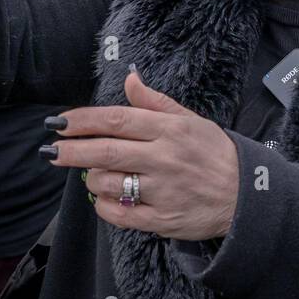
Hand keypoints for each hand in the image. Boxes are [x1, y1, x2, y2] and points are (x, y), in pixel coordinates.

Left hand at [48, 69, 239, 240]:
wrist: (248, 196)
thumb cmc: (215, 154)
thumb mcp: (191, 120)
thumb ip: (156, 102)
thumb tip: (129, 79)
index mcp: (170, 130)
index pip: (117, 120)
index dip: (83, 121)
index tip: (60, 123)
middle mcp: (164, 158)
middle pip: (105, 152)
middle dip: (71, 151)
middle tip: (50, 151)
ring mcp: (162, 191)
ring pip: (108, 183)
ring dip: (91, 179)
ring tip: (92, 174)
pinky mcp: (162, 219)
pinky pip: (119, 214)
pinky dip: (102, 206)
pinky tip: (102, 198)